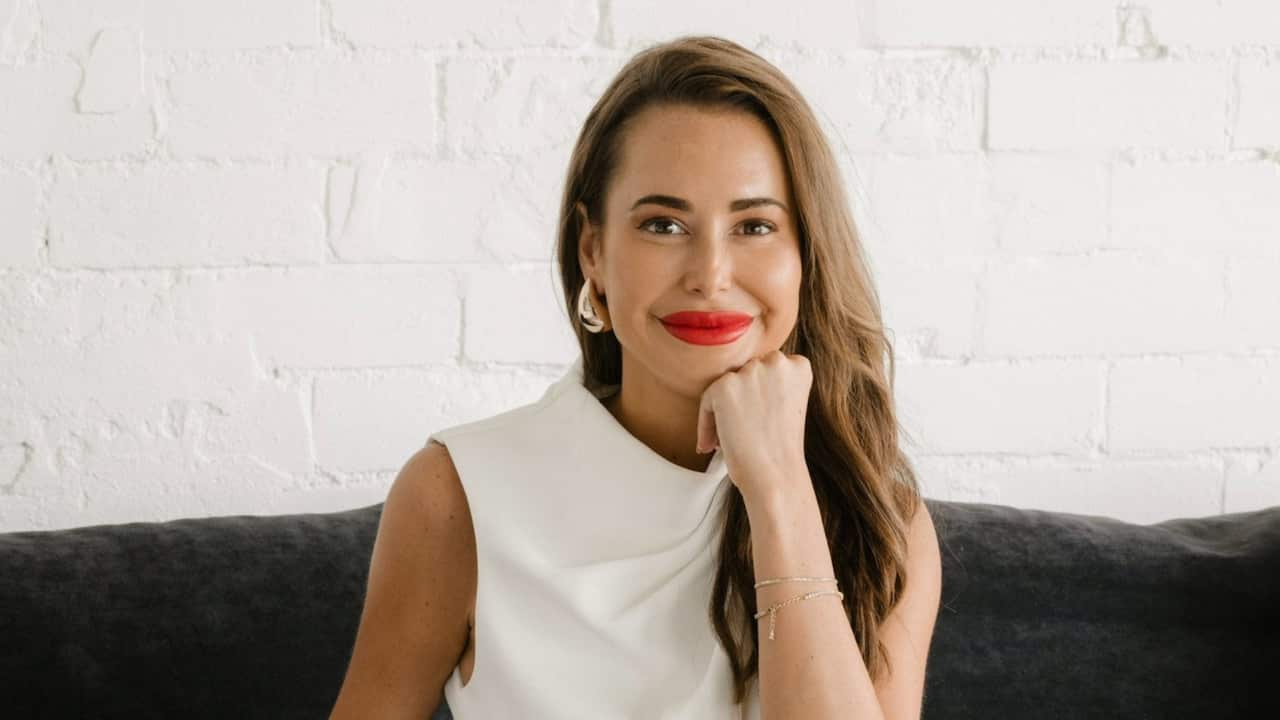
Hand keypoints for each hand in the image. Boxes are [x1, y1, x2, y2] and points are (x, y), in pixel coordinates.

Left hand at [695, 350, 812, 502]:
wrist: (775, 475)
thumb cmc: (781, 449)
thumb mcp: (788, 405)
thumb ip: (771, 385)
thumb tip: (738, 380)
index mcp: (799, 366)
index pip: (768, 367)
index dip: (759, 394)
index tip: (759, 418)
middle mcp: (777, 362)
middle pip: (746, 372)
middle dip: (741, 398)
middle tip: (744, 430)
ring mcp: (750, 372)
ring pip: (726, 386)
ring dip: (723, 410)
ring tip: (728, 440)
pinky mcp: (725, 386)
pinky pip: (707, 401)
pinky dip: (706, 424)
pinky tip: (713, 445)